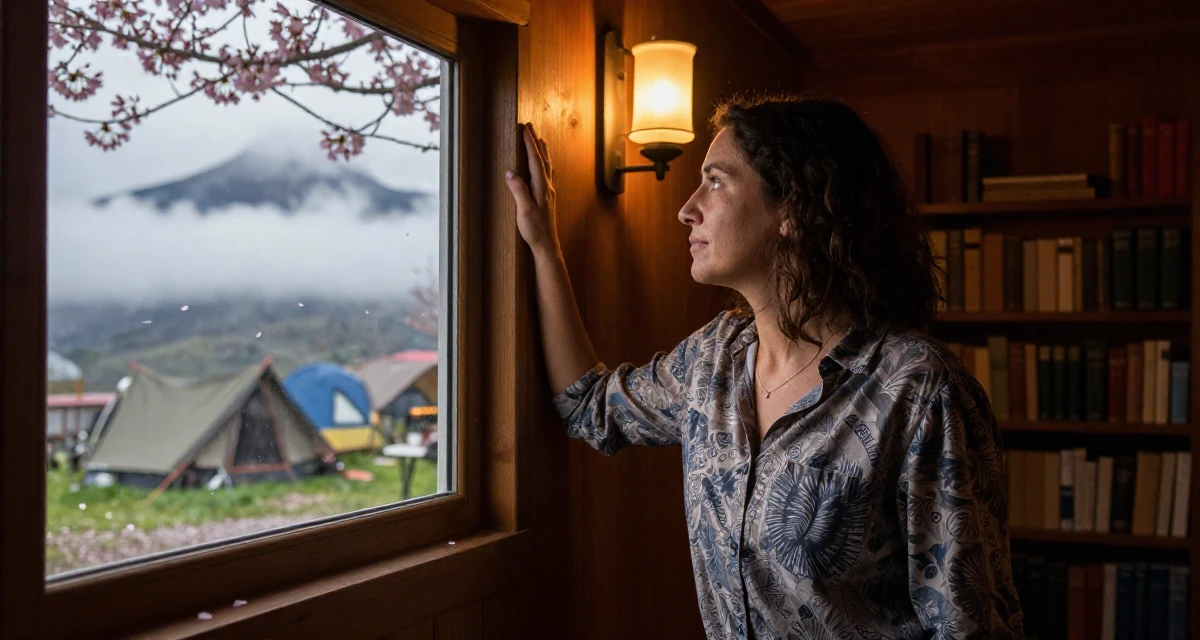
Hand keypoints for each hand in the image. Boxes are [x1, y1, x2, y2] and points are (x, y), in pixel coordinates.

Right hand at [505, 122, 558, 253]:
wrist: (547, 245)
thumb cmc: (535, 230)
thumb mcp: (524, 211)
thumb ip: (518, 191)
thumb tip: (510, 172)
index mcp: (541, 187)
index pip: (535, 160)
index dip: (530, 144)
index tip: (525, 129)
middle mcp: (547, 187)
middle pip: (543, 159)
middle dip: (536, 142)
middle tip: (530, 127)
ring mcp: (549, 192)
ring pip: (546, 165)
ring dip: (541, 151)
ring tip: (538, 139)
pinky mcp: (548, 197)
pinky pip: (546, 173)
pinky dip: (544, 163)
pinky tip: (543, 165)